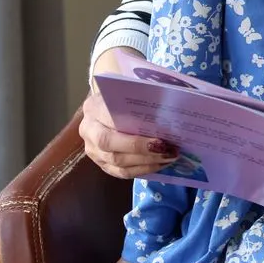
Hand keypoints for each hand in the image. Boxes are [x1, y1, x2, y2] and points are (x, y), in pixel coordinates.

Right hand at [81, 48, 176, 177]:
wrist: (110, 105)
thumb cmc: (126, 96)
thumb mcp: (131, 89)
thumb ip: (146, 95)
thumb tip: (175, 101)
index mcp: (93, 106)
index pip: (109, 118)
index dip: (132, 129)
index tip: (159, 136)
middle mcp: (88, 129)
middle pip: (110, 144)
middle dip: (141, 149)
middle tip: (168, 149)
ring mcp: (92, 150)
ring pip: (116, 162)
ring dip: (146, 162)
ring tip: (170, 157)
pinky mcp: (101, 164)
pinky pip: (121, 172)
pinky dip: (142, 170)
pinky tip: (160, 164)